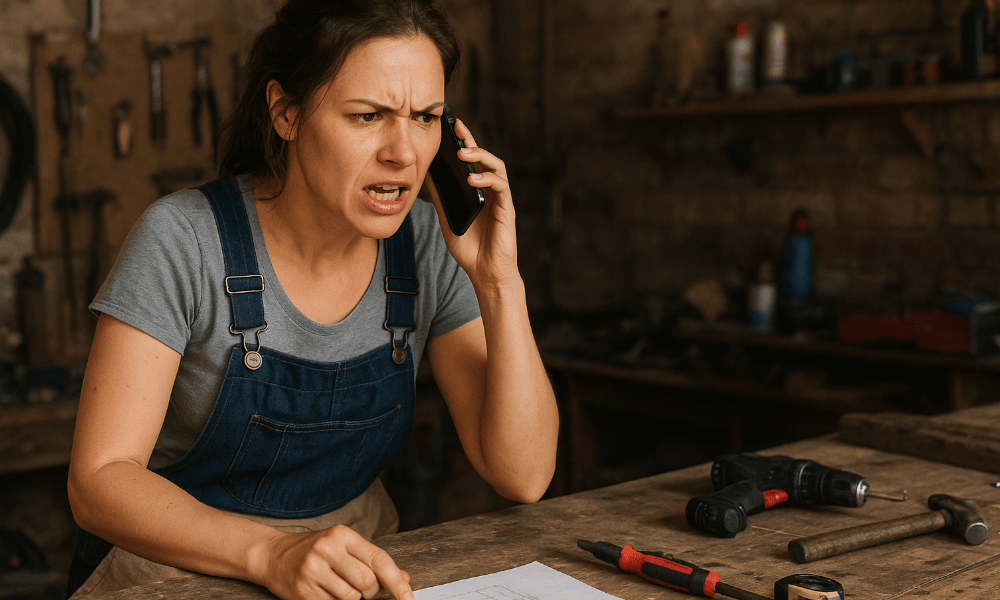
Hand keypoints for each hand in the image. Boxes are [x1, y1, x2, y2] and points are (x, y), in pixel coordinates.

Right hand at [257, 525, 411, 599]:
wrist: (273, 555)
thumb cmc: (315, 551)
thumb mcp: (345, 547)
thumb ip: (373, 561)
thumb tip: (403, 579)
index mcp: (343, 535)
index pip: (379, 559)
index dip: (397, 582)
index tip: (408, 597)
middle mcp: (328, 549)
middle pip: (367, 582)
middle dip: (371, 592)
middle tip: (363, 590)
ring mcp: (313, 570)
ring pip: (352, 598)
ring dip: (353, 599)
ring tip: (340, 587)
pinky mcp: (303, 590)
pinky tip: (327, 592)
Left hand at [427, 119, 518, 289]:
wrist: (486, 273)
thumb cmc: (470, 248)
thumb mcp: (447, 218)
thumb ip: (440, 198)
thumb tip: (425, 176)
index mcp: (477, 191)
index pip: (471, 161)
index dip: (463, 141)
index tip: (451, 125)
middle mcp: (490, 191)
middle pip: (484, 157)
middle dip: (471, 140)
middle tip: (457, 127)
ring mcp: (500, 199)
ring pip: (496, 167)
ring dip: (481, 156)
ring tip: (463, 153)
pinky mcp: (506, 209)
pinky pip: (501, 186)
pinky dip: (487, 179)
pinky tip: (473, 179)